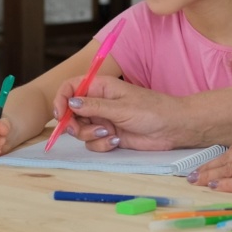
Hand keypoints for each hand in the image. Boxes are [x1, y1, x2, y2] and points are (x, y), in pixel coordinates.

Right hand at [56, 76, 189, 151]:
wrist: (172, 128)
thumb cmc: (152, 110)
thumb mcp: (121, 107)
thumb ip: (94, 107)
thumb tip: (71, 103)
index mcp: (101, 86)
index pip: (71, 87)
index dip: (60, 99)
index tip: (59, 115)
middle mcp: (99, 102)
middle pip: (70, 113)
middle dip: (74, 124)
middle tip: (80, 130)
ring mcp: (103, 120)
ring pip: (80, 131)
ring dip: (90, 135)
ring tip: (109, 133)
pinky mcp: (108, 135)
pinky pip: (92, 143)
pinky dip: (101, 144)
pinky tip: (116, 141)